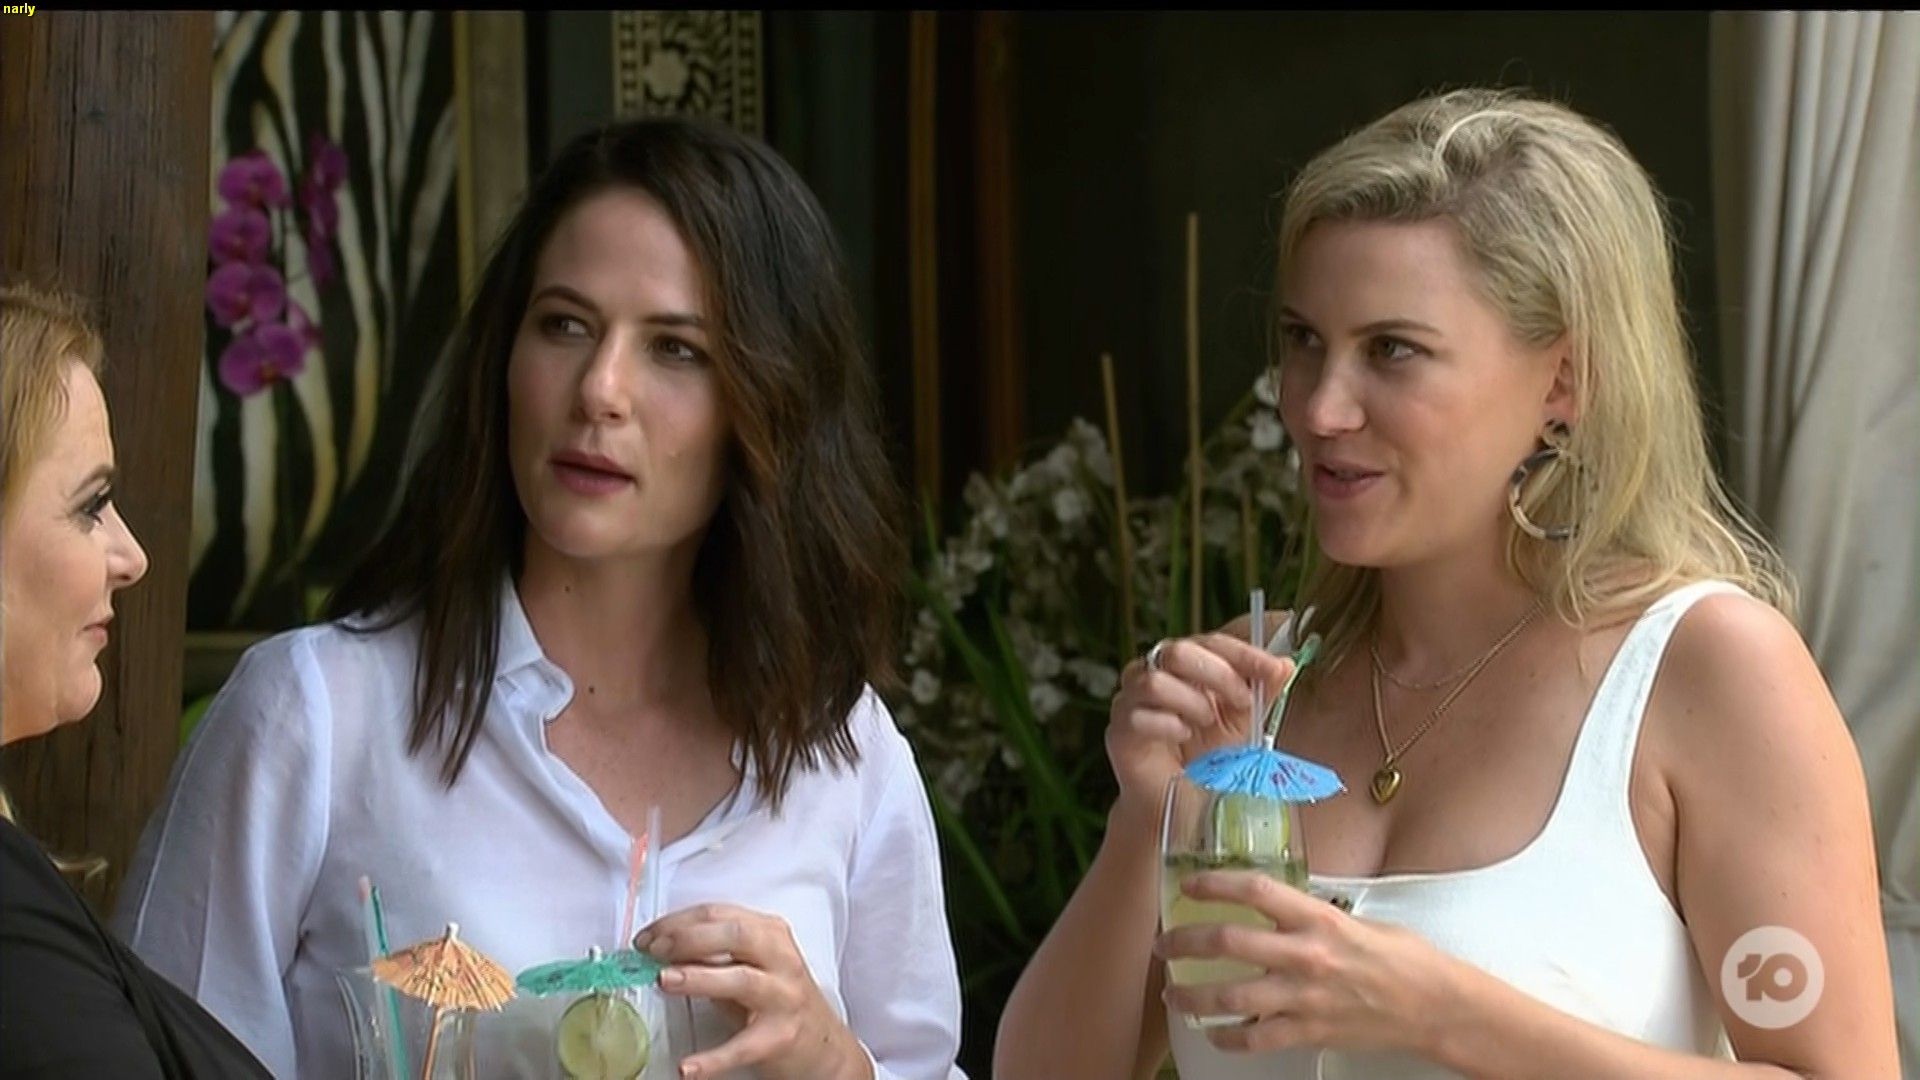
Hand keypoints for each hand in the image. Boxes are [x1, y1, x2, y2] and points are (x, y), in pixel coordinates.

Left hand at [634, 904, 872, 1079]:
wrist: (823, 1046)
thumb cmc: (781, 1000)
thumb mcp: (752, 966)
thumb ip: (715, 955)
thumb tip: (663, 952)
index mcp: (771, 934)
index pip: (720, 914)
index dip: (678, 922)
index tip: (648, 936)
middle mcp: (781, 960)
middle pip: (734, 935)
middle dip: (688, 938)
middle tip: (654, 950)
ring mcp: (783, 998)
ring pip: (740, 979)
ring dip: (698, 978)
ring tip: (665, 981)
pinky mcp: (779, 1037)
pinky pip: (742, 1046)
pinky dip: (713, 1058)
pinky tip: (687, 1066)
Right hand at [1105, 627, 1294, 817]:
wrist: (1183, 804)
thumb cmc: (1211, 759)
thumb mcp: (1245, 722)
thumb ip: (1261, 691)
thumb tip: (1286, 664)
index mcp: (1186, 665)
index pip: (1211, 642)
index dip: (1244, 653)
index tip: (1273, 669)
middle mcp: (1153, 673)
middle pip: (1177, 651)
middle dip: (1218, 675)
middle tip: (1241, 702)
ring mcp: (1131, 700)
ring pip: (1154, 682)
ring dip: (1191, 703)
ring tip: (1206, 725)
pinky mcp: (1118, 731)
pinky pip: (1138, 716)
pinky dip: (1168, 727)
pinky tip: (1182, 739)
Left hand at [1156, 870, 1448, 1057]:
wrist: (1435, 1007)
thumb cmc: (1403, 958)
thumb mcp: (1357, 920)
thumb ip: (1313, 914)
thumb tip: (1275, 906)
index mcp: (1319, 919)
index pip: (1255, 891)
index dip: (1214, 884)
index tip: (1187, 884)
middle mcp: (1306, 955)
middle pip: (1228, 943)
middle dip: (1185, 942)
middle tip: (1164, 943)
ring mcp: (1305, 998)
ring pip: (1231, 998)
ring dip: (1193, 996)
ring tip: (1173, 993)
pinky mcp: (1310, 1032)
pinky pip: (1256, 1040)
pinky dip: (1228, 1039)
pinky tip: (1213, 1034)